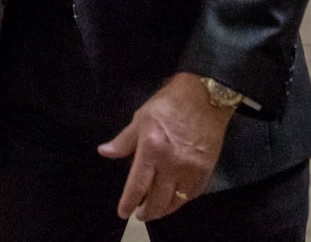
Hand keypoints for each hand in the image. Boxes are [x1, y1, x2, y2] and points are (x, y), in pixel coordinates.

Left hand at [99, 73, 231, 220]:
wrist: (205, 96)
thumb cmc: (169, 103)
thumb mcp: (141, 117)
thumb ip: (123, 140)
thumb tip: (104, 152)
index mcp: (151, 149)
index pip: (137, 185)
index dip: (129, 202)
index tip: (123, 213)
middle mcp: (171, 164)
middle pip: (157, 199)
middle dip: (147, 211)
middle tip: (139, 214)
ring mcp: (191, 169)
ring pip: (176, 201)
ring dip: (164, 210)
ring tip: (155, 211)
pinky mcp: (206, 170)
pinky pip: (192, 194)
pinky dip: (181, 201)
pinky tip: (174, 200)